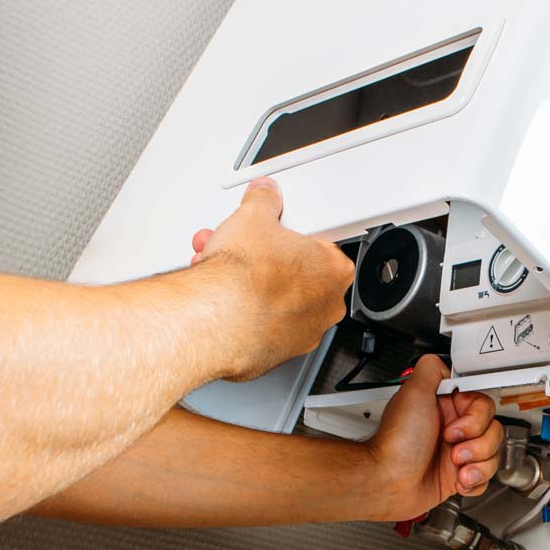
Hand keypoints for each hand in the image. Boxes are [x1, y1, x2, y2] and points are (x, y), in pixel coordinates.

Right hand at [189, 177, 353, 380]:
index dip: (290, 235)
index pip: (319, 245)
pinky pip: (260, 326)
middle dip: (264, 259)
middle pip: (294, 274)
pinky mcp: (275, 354)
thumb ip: (263, 201)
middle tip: (241, 249)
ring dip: (248, 284)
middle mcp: (325, 307)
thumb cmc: (245, 277)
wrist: (216, 318)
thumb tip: (264, 195)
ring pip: (275, 301)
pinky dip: (242, 312)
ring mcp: (302, 334)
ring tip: (220, 269)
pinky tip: (221, 297)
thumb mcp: (254, 217)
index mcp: (334, 270)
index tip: (274, 231)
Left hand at [363, 355, 503, 520]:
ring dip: (478, 463)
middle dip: (476, 443)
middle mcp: (454, 429)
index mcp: (446, 408)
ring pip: (493, 454)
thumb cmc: (398, 442)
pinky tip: (459, 480)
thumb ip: (430, 369)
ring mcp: (459, 454)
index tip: (457, 427)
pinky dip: (475, 481)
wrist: (389, 481)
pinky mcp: (460, 477)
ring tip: (455, 466)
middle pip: (493, 430)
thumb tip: (442, 362)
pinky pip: (486, 477)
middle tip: (452, 447)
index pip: (483, 405)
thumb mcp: (412, 391)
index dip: (476, 418)